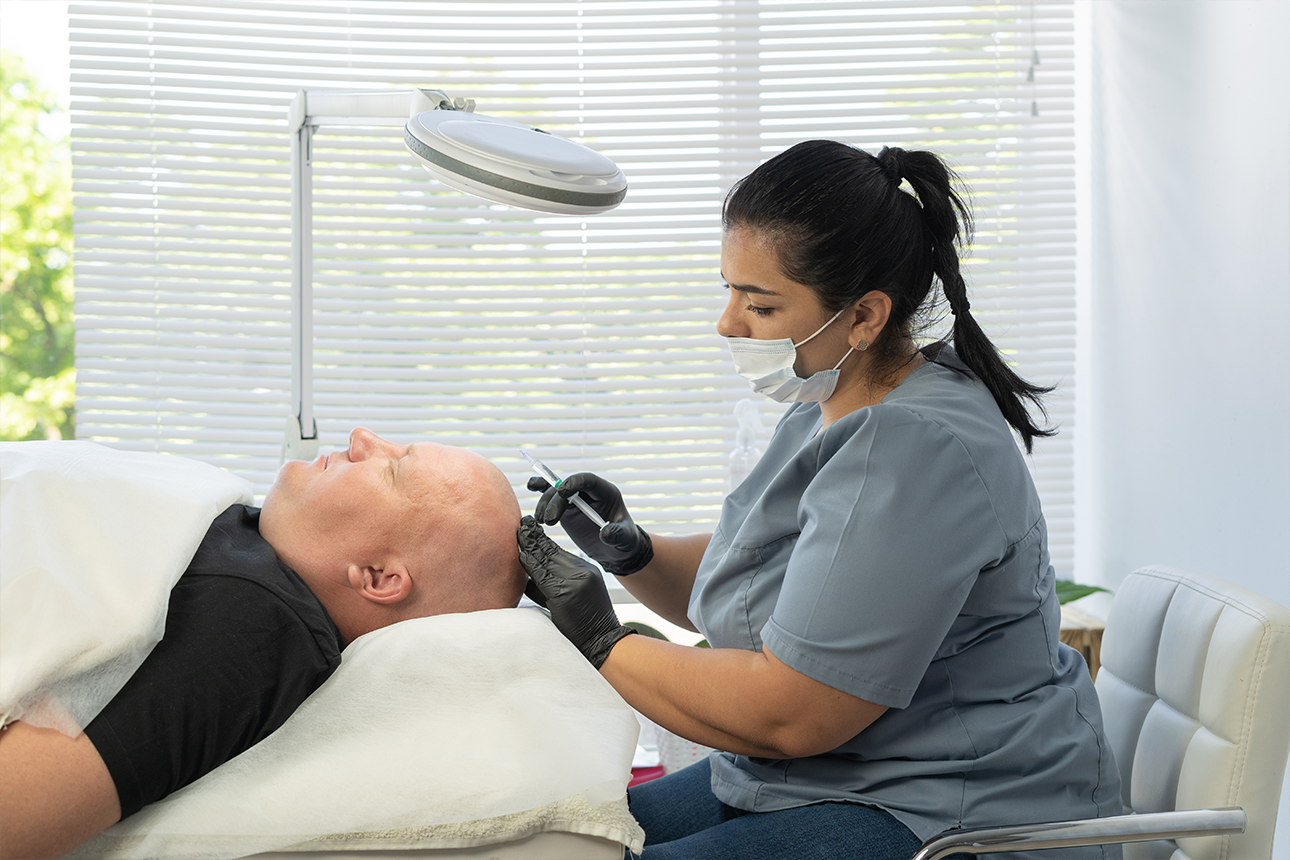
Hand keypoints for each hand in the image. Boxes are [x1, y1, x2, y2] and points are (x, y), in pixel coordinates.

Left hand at [517, 516, 634, 668]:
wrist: (602, 642)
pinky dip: (530, 565)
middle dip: (534, 538)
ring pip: (546, 560)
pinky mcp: (564, 593)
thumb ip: (553, 583)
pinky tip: (521, 555)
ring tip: (518, 532)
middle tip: (521, 523)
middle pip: (552, 551)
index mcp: (586, 570)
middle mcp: (583, 571)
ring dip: (530, 546)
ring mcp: (575, 581)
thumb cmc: (584, 625)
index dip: (542, 539)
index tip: (529, 528)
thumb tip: (528, 572)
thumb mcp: (573, 596)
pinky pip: (542, 576)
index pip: (558, 551)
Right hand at [528, 472, 653, 575]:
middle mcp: (590, 493)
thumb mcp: (625, 539)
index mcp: (606, 493)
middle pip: (567, 488)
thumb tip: (605, 532)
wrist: (616, 551)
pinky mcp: (566, 509)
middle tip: (548, 520)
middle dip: (555, 500)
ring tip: (541, 521)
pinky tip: (531, 486)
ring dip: (545, 503)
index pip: (588, 480)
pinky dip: (541, 489)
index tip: (561, 491)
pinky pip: (552, 496)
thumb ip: (617, 535)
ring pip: (556, 492)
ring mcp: (577, 500)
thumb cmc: (625, 542)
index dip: (574, 482)